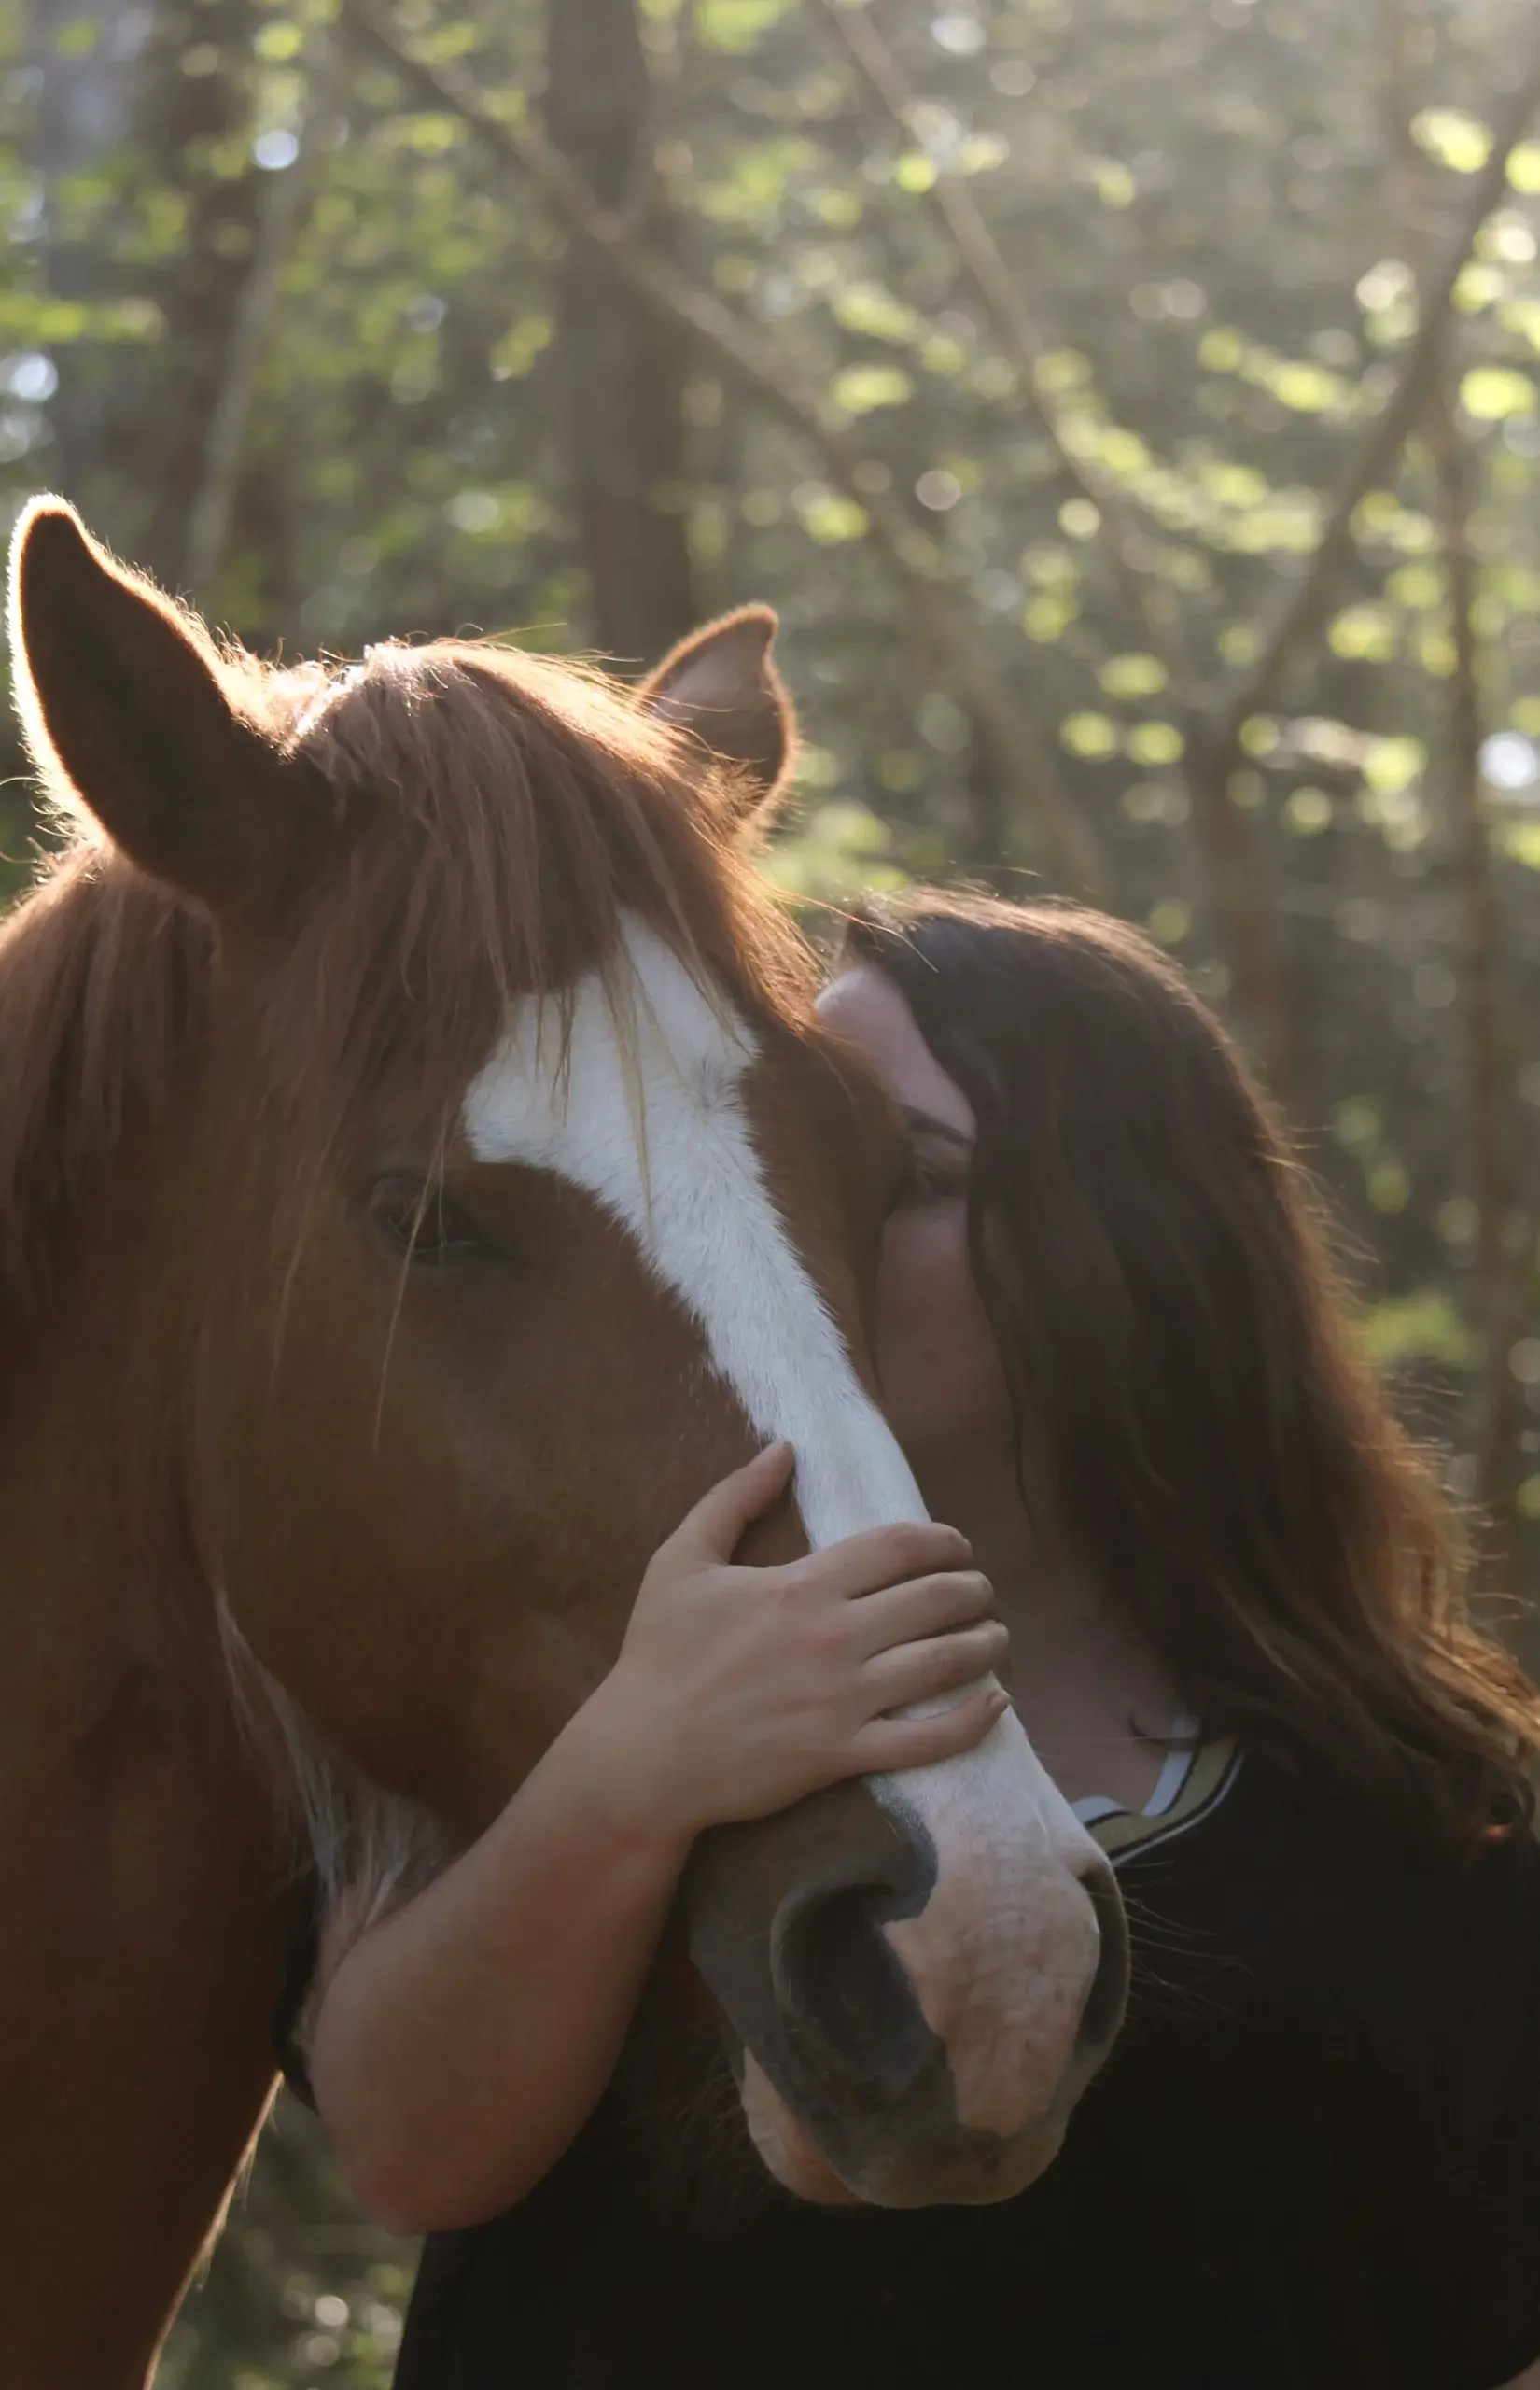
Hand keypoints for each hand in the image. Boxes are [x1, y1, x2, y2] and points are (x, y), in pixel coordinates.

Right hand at [576, 1443, 1008, 1843]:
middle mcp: (833, 1637)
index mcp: (802, 1585)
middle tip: (981, 1591)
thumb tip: (784, 1449)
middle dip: (974, 1589)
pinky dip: (972, 1720)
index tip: (957, 1547)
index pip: (900, 1547)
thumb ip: (733, 1497)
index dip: (944, 1540)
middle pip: (936, 1600)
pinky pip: (927, 1740)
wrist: (643, 1755)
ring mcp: (842, 1700)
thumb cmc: (660, 1654)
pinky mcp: (843, 1755)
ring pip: (944, 1664)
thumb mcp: (681, 1559)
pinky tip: (996, 1702)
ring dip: (985, 1644)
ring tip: (996, 1636)